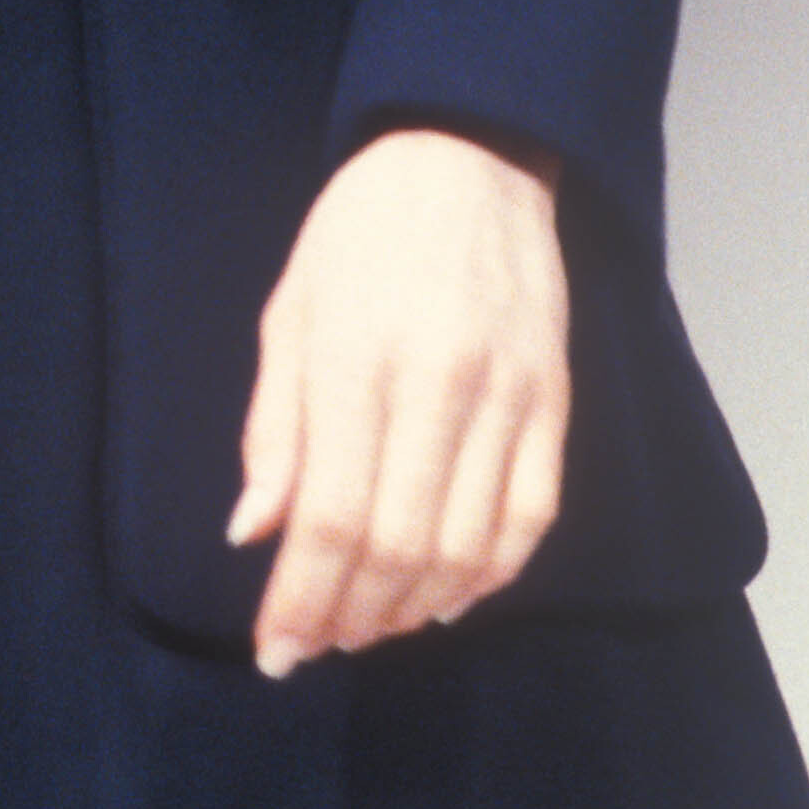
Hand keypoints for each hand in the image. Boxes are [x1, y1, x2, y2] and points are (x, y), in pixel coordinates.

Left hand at [229, 124, 567, 677]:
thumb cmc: (360, 232)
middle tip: (316, 647)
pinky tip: (448, 598)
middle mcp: (441, 385)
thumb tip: (253, 534)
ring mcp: (510, 397)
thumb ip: (274, 428)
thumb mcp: (290, 311)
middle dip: (350, 617)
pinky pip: (531, 516)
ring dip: (413, 607)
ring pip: (467, 546)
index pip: (330, 517)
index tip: (275, 652)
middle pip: (397, 544)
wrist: (472, 155)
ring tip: (370, 628)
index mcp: (358, 359)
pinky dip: (490, 575)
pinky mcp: (554, 401)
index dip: (301, 600)